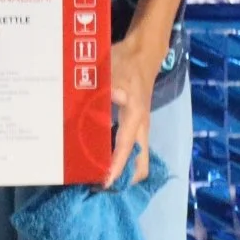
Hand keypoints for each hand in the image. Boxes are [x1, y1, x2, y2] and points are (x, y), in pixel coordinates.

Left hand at [105, 29, 167, 186]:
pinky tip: (97, 159)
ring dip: (120, 171)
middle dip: (122, 179)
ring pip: (135, 159)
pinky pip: (128, 150)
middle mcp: (140, 129)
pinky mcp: (134, 126)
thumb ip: (112, 84)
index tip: (104, 184)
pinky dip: (117, 159)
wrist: (143, 53)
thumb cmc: (128, 62)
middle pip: (138, 165)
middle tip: (98, 186)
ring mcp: (139, 129)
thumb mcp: (116, 69)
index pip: (126, 149)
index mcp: (136, 118)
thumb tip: (114, 96)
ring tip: (95, 179)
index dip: (116, 168)